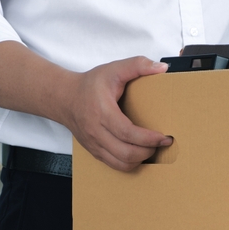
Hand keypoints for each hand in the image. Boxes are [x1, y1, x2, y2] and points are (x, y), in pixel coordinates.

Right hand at [57, 57, 172, 171]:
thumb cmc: (89, 85)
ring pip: (121, 164)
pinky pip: (115, 165)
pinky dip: (130, 163)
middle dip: (148, 151)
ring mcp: (94, 144)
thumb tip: (161, 68)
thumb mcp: (113, 69)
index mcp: (102, 112)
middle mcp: (96, 132)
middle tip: (161, 143)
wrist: (64, 98)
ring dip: (140, 160)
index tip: (163, 137)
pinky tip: (138, 153)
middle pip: (126, 153)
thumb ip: (137, 65)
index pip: (127, 133)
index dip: (148, 139)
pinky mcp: (94, 151)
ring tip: (151, 149)